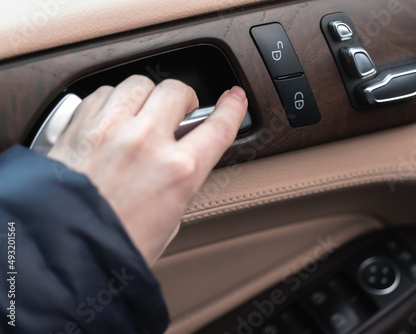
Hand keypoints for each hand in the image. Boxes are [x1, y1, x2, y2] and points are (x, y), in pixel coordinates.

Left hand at [48, 75, 247, 265]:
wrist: (62, 252)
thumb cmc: (113, 246)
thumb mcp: (169, 221)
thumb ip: (179, 182)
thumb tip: (180, 160)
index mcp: (178, 172)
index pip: (219, 126)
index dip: (232, 109)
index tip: (233, 100)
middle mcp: (146, 143)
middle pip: (176, 91)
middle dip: (183, 99)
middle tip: (179, 111)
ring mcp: (111, 129)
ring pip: (139, 84)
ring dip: (147, 96)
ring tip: (143, 113)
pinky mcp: (79, 126)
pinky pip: (104, 93)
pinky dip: (114, 102)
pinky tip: (113, 119)